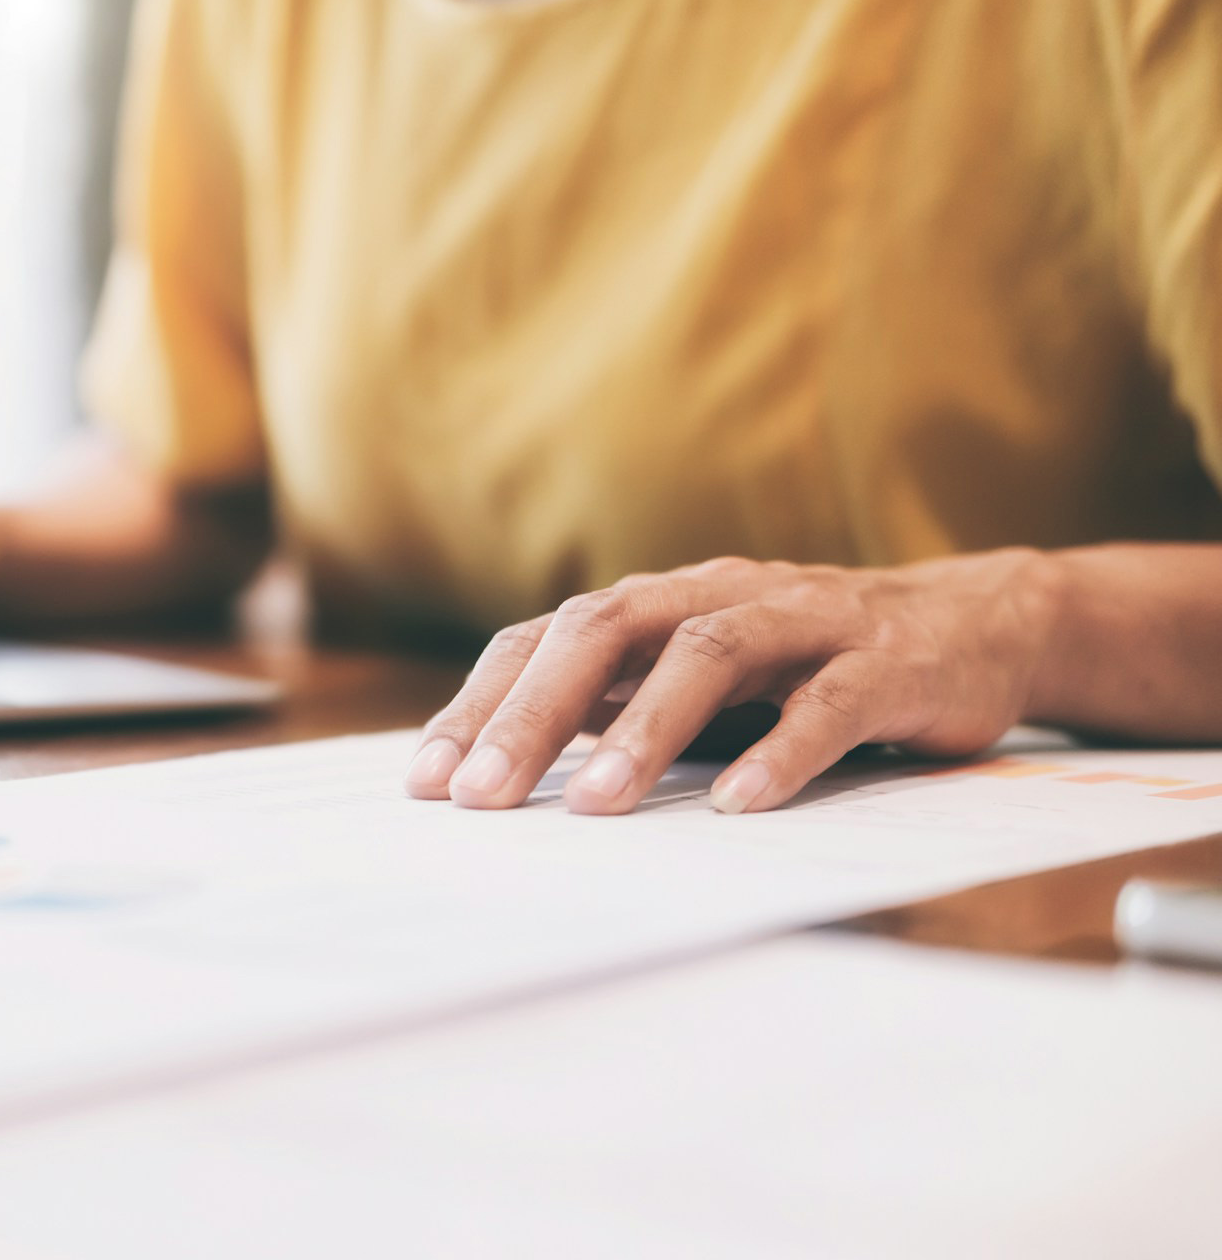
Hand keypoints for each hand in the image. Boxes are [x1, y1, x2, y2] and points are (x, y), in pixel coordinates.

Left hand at [403, 551, 1062, 814]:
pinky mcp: (888, 661)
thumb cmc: (805, 667)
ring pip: (709, 653)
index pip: (546, 639)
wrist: (973, 626)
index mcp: (660, 604)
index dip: (482, 703)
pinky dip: (782, 752)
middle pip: (606, 630)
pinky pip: (829, 700)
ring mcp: (805, 620)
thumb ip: (618, 707)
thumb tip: (502, 768)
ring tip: (596, 807)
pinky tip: (738, 807)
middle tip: (483, 799)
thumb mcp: (698, 683)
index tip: (428, 783)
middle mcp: (718, 594)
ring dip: (644, 732)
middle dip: (534, 715)